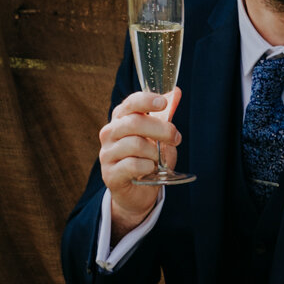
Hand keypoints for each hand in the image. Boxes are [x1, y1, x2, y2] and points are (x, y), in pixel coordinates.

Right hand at [100, 87, 181, 231]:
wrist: (139, 192)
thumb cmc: (149, 160)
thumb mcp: (160, 137)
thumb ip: (166, 115)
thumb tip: (176, 91)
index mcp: (121, 119)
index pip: (130, 103)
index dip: (146, 100)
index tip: (163, 103)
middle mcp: (110, 133)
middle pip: (133, 123)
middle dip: (160, 129)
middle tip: (175, 137)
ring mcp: (107, 154)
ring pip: (134, 145)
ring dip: (154, 152)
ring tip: (159, 160)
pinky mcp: (110, 174)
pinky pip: (131, 165)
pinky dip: (146, 167)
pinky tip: (150, 169)